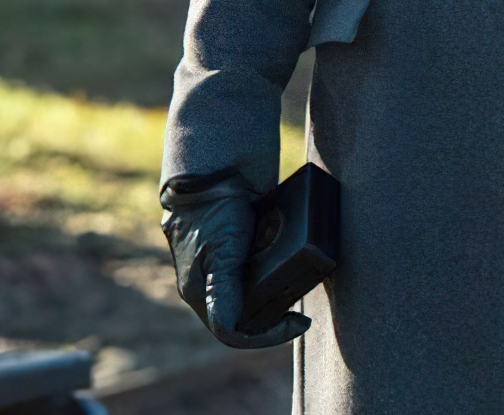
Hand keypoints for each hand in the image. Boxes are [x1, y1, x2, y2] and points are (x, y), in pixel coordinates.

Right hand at [160, 170, 308, 349]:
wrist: (218, 168)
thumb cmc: (213, 211)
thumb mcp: (222, 253)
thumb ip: (224, 293)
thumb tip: (231, 331)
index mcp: (201, 292)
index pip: (233, 331)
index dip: (268, 335)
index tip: (299, 322)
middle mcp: (212, 284)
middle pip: (247, 314)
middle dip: (275, 313)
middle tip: (302, 302)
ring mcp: (227, 265)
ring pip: (255, 293)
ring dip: (278, 291)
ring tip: (302, 281)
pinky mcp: (241, 247)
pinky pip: (261, 268)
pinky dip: (278, 267)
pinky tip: (295, 258)